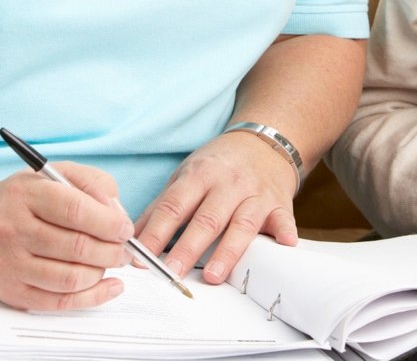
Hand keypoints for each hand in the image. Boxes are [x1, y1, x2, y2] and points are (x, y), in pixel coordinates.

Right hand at [0, 161, 134, 310]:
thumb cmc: (20, 200)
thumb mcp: (52, 174)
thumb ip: (91, 183)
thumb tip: (117, 212)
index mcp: (25, 194)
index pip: (75, 210)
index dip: (109, 222)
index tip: (125, 228)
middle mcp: (12, 229)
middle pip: (77, 247)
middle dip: (112, 250)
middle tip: (125, 249)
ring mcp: (10, 264)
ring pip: (71, 278)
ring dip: (102, 272)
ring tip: (111, 262)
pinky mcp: (12, 292)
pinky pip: (59, 302)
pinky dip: (92, 297)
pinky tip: (108, 286)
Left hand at [134, 130, 298, 284]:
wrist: (263, 141)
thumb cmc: (218, 164)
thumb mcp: (186, 175)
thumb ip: (161, 206)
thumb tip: (132, 237)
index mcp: (199, 175)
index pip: (173, 206)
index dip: (156, 233)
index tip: (141, 258)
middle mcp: (228, 183)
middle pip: (207, 218)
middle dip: (188, 247)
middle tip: (171, 273)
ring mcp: (255, 193)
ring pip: (242, 223)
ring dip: (228, 250)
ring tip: (213, 276)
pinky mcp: (279, 203)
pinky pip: (283, 218)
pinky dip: (285, 232)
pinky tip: (284, 245)